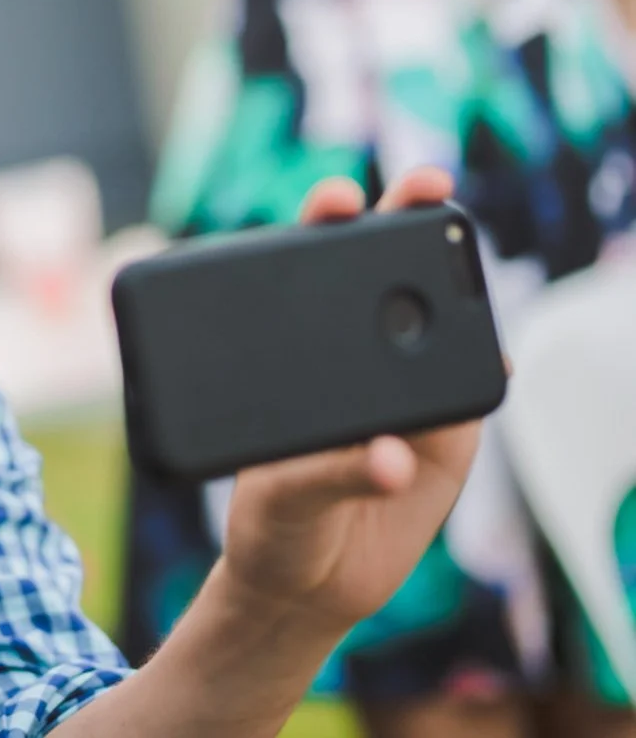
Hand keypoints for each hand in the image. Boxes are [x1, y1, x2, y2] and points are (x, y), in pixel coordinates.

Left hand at [219, 167, 484, 634]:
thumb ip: (323, 476)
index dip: (320, 225)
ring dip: (453, 279)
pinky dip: (487, 362)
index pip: (301, 272)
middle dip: (402, 216)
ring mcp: (400, 389)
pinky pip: (471, 387)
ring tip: (460, 247)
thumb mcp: (278, 500)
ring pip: (433, 319)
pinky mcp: (443, 432)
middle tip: (422, 185)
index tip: (332, 200)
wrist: (307, 584)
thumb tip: (392, 458)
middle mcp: (347, 358)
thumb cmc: (271, 523)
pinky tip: (497, 351)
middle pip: (377, 274)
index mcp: (287, 354)